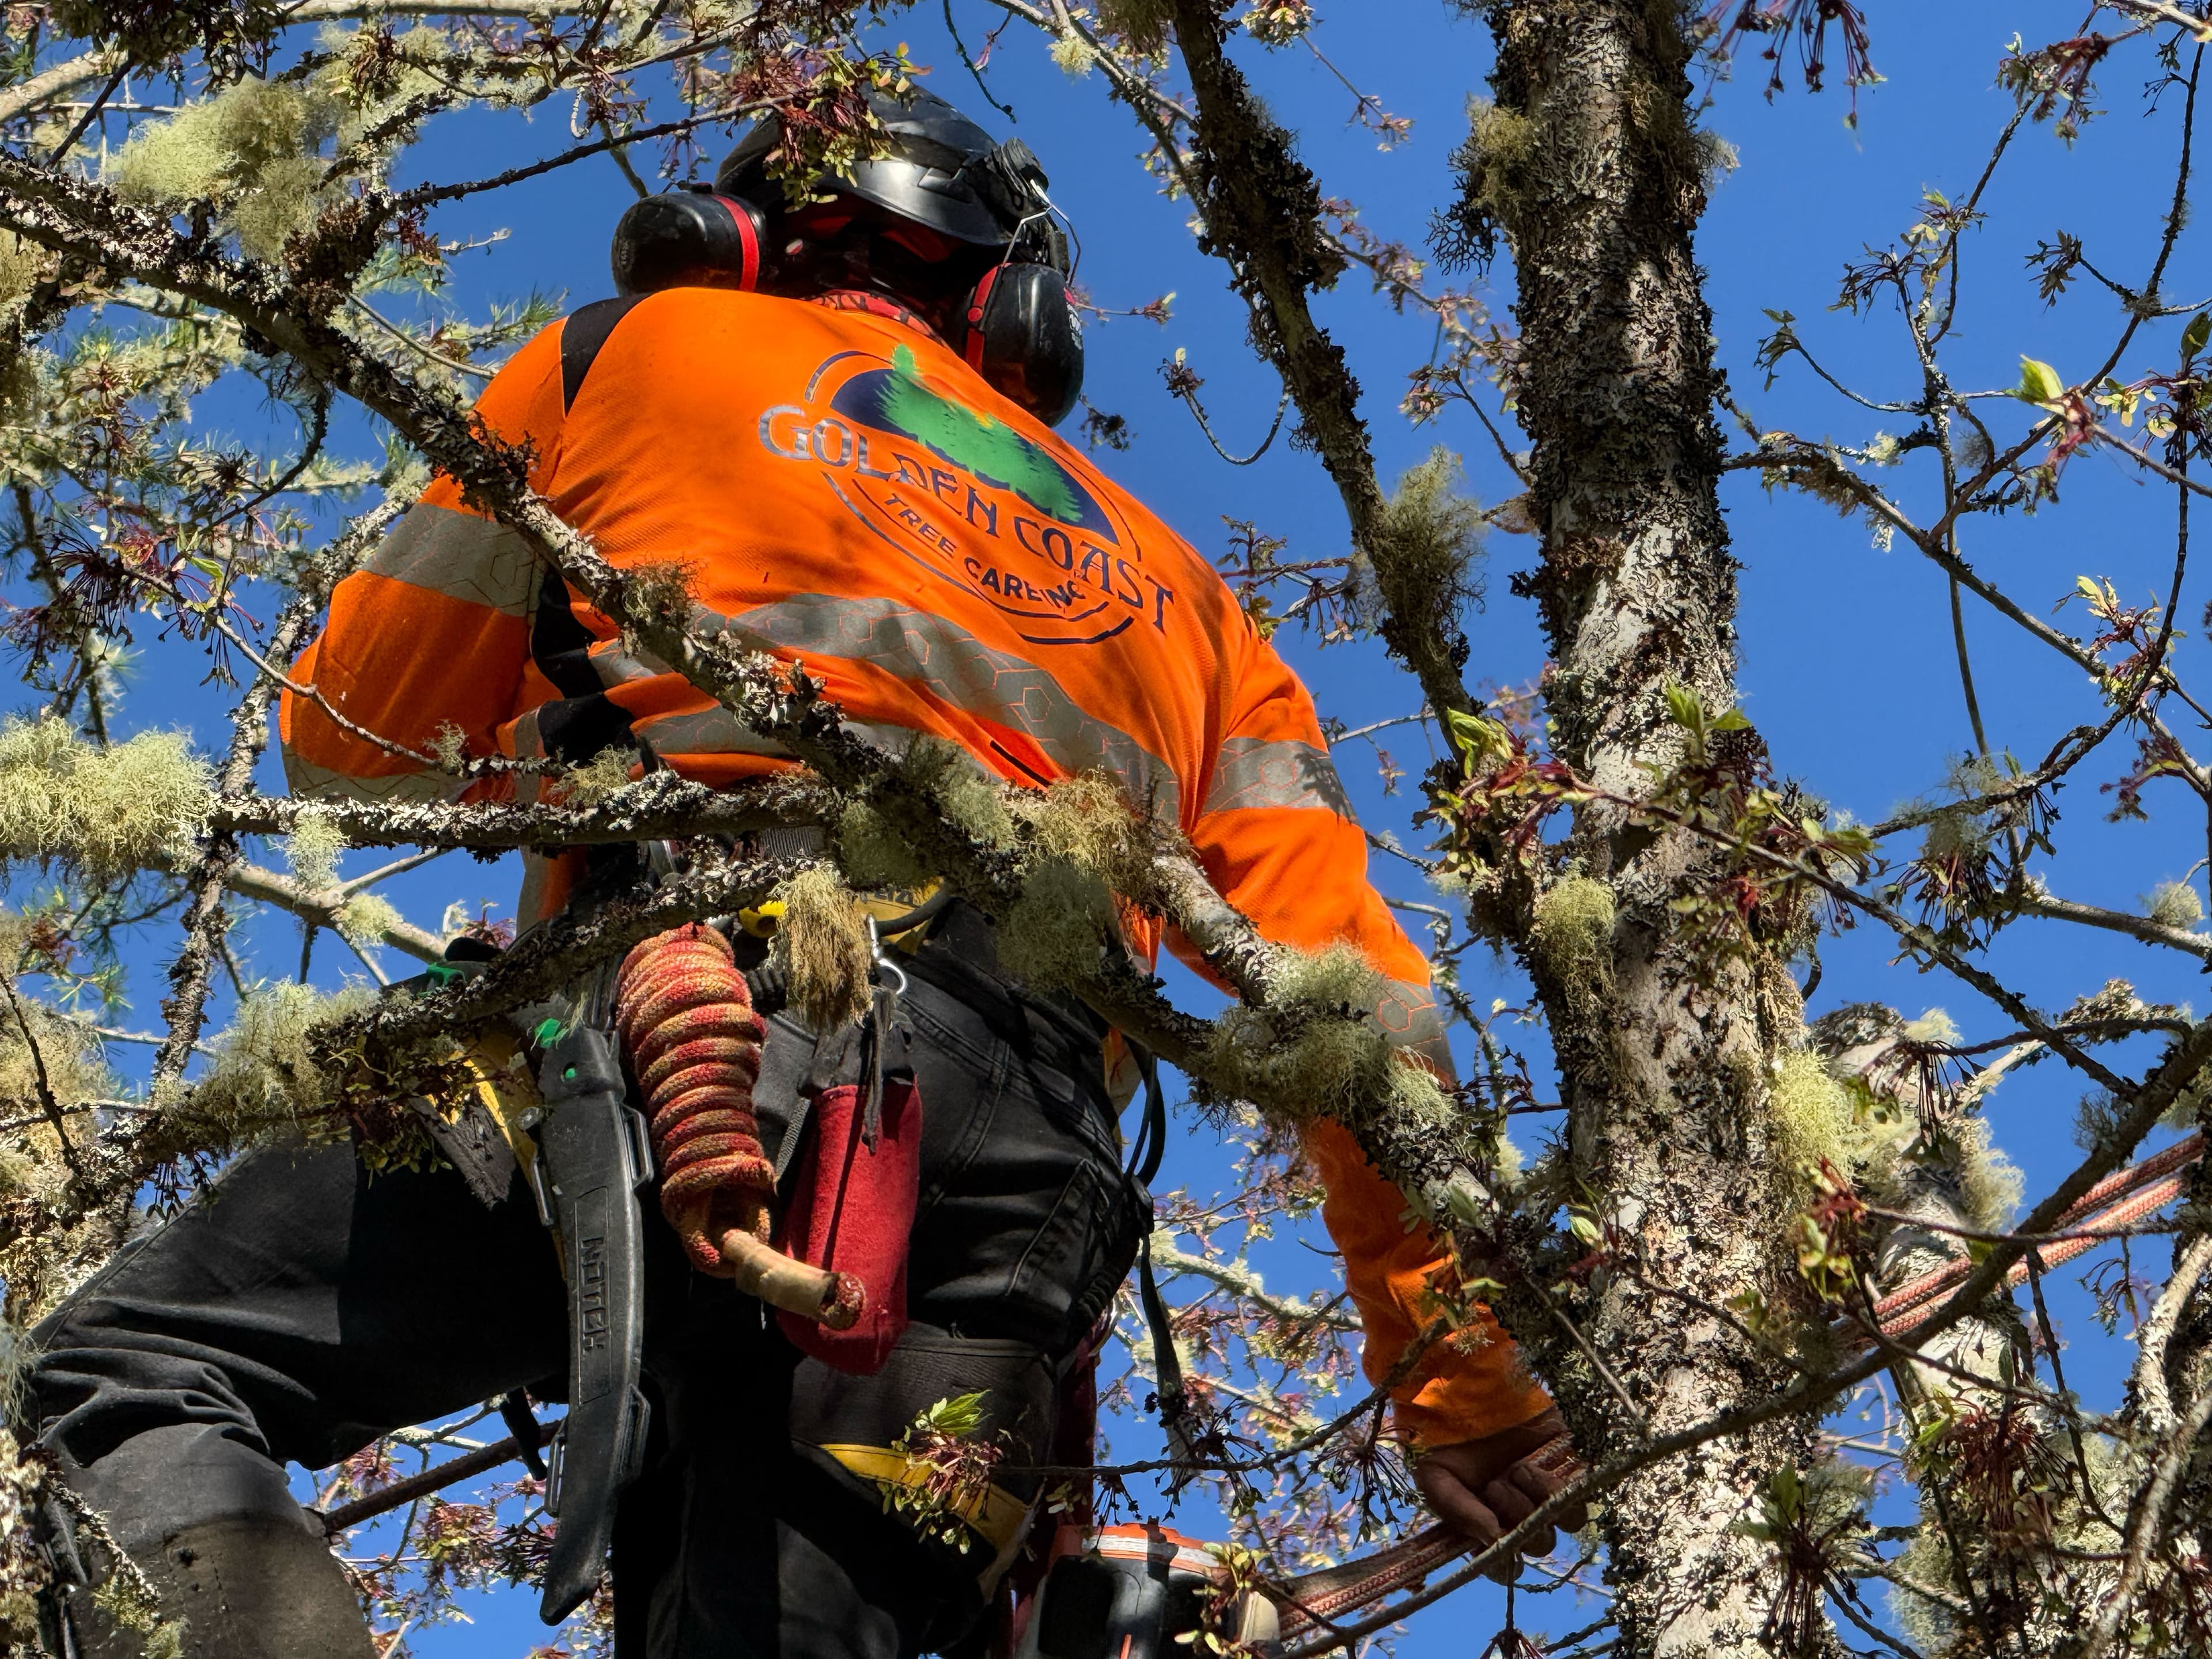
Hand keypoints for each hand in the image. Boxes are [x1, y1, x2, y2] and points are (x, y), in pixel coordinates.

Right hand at [1413, 1406, 1587, 1569]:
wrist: (1463, 1389)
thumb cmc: (1445, 1438)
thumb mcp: (1436, 1477)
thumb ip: (1457, 1512)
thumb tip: (1493, 1539)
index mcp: (1490, 1525)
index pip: (1506, 1566)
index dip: (1505, 1563)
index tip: (1498, 1542)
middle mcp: (1524, 1513)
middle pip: (1540, 1543)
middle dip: (1517, 1517)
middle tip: (1495, 1485)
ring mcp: (1549, 1490)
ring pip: (1567, 1520)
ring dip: (1542, 1500)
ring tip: (1519, 1468)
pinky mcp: (1569, 1464)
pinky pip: (1585, 1489)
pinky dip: (1565, 1484)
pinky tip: (1538, 1465)